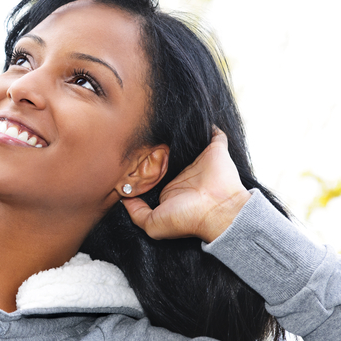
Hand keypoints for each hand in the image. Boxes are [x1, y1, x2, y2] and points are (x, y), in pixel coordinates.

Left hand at [123, 127, 250, 242]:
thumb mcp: (153, 225)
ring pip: (185, 140)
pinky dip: (203, 123)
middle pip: (167, 153)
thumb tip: (124, 199)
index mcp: (171, 188)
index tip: (129, 155)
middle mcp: (185, 172)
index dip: (143, 163)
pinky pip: (211, 131)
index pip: (154, 171)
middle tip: (142, 133)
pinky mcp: (215, 149)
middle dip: (156, 143)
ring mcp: (200, 160)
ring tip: (161, 119)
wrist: (217, 211)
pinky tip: (189, 116)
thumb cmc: (187, 219)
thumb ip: (136, 213)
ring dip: (176, 131)